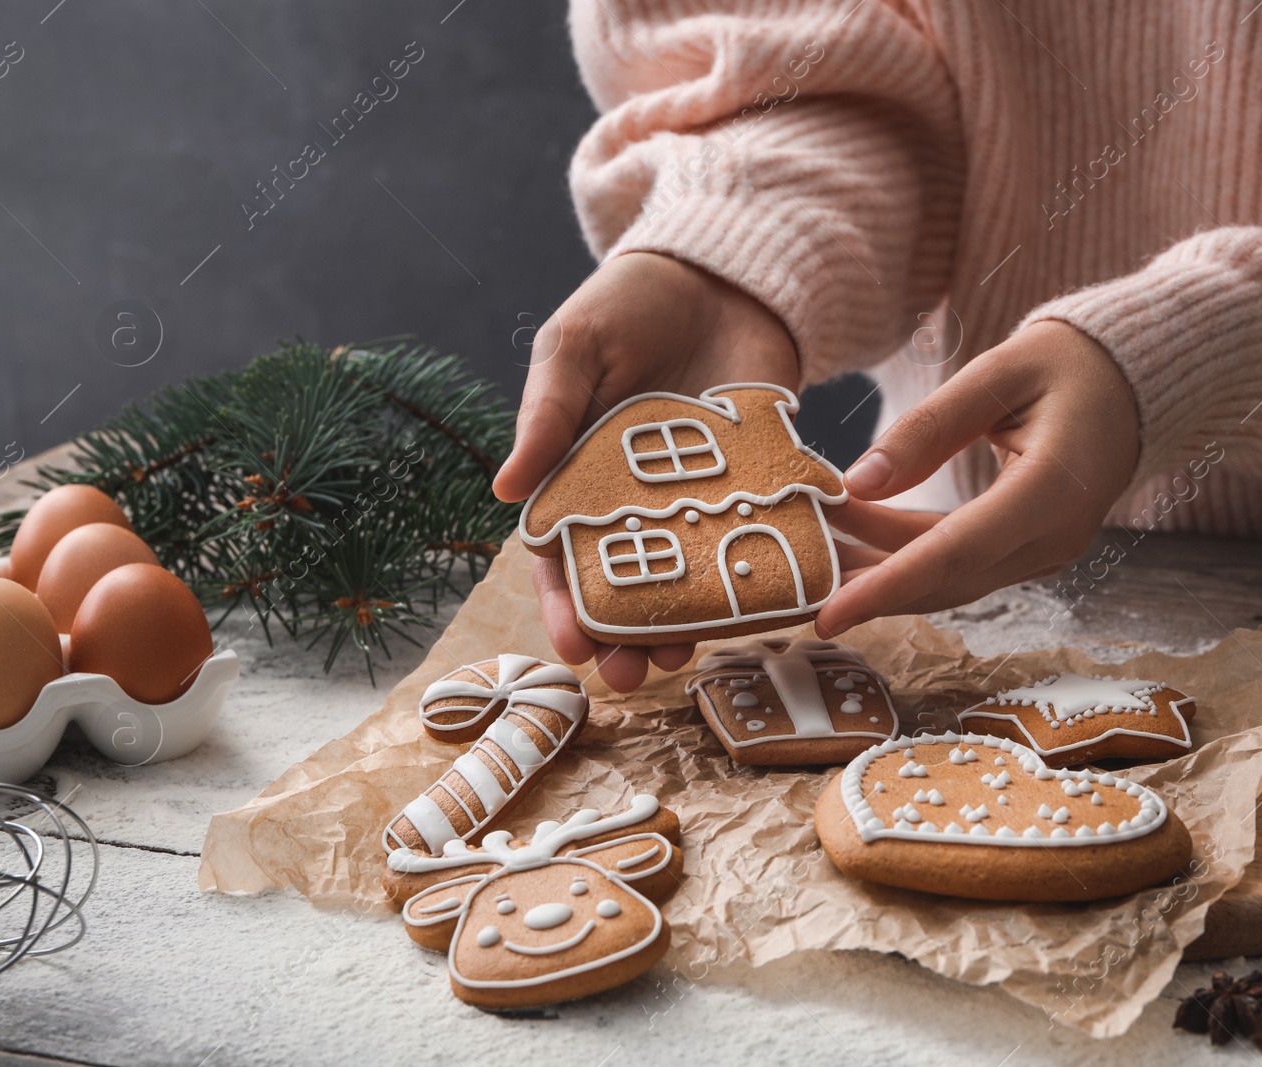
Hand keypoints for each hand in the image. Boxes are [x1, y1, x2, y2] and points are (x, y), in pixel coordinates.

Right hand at [494, 252, 798, 691]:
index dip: (563, 606)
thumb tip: (505, 491)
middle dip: (622, 636)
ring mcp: (697, 498)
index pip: (562, 557)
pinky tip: (757, 610)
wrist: (721, 272)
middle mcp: (637, 502)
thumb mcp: (573, 348)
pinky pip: (753, 540)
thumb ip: (548, 415)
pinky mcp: (755, 484)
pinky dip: (754, 577)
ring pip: (687, 578)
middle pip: (625, 585)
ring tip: (684, 660)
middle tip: (629, 676)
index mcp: (579, 476)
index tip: (571, 648)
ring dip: (684, 625)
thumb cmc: (628, 304)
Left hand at [815, 320, 1138, 634]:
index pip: (955, 553)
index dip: (886, 587)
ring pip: (948, 577)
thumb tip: (858, 481)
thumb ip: (928, 427)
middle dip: (866, 585)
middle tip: (794, 582)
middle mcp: (1053, 536)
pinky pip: (960, 561)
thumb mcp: (998, 372)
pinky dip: (905, 554)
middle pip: (945, 579)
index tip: (828, 613)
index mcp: (1051, 491)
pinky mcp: (1030, 545)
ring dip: (879, 569)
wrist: (1135, 378)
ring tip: (811, 550)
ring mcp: (1045, 547)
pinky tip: (854, 534)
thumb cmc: (1072, 362)